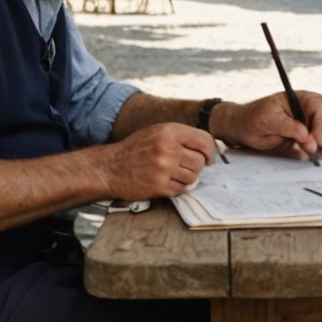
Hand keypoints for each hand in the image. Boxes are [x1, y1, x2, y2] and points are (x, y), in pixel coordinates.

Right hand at [101, 123, 218, 199]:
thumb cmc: (136, 149)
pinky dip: (177, 188)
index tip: (208, 158)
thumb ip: (181, 137)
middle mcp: (168, 148)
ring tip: (172, 175)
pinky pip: (182, 190)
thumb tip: (208, 147)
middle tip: (184, 167)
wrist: (110, 167)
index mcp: (169, 131)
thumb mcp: (157, 132)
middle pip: (200, 162)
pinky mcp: (159, 186)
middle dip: (196, 167)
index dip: (210, 151)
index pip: (204, 140)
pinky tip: (166, 182)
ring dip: (186, 178)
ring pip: (193, 177)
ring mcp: (164, 168)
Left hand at [212, 91, 321, 157]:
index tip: (313, 138)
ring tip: (306, 151)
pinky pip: (311, 141)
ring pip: (319, 131)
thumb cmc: (252, 118)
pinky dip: (310, 148)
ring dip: (315, 142)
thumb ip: (290, 127)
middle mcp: (302, 110)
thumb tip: (308, 137)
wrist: (241, 128)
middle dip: (319, 133)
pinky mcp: (299, 136)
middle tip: (310, 148)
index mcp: (296, 99)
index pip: (318, 104)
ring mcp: (302, 123)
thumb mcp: (270, 120)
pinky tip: (304, 152)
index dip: (319, 121)